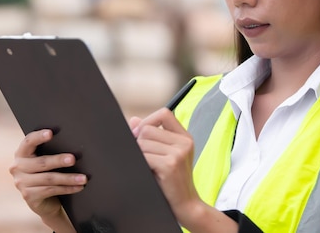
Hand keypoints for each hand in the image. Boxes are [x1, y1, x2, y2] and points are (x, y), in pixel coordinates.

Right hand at [9, 129, 86, 231]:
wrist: (43, 201)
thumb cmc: (46, 173)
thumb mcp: (44, 161)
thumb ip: (49, 151)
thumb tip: (72, 143)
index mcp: (21, 153)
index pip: (28, 142)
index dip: (39, 137)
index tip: (51, 133)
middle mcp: (17, 167)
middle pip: (41, 162)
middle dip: (59, 160)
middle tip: (73, 159)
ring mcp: (21, 183)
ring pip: (49, 178)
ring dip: (68, 178)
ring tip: (83, 178)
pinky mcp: (29, 197)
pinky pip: (51, 190)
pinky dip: (67, 188)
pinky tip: (78, 187)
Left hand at [129, 110, 238, 232]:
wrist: (186, 206)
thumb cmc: (173, 181)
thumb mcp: (166, 155)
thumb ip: (152, 136)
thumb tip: (133, 120)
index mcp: (184, 137)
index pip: (164, 113)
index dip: (148, 121)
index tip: (141, 136)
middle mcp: (184, 142)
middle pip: (147, 129)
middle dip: (139, 143)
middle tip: (145, 159)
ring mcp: (179, 152)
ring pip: (143, 142)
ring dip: (140, 155)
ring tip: (150, 168)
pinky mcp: (170, 164)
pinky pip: (144, 156)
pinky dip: (142, 164)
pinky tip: (150, 173)